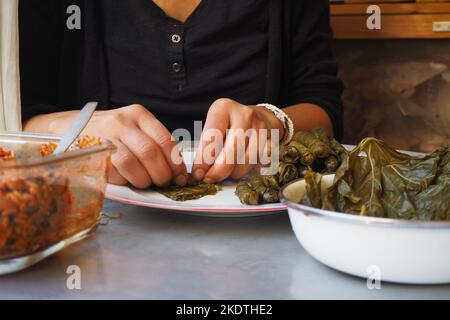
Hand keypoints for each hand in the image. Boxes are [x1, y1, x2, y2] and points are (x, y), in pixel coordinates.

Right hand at [40, 105, 187, 187]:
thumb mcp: (132, 128)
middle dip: (163, 174)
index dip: (176, 162)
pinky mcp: (92, 153)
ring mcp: (105, 137)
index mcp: (138, 114)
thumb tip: (176, 169)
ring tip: (145, 182)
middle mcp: (122, 122)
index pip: (165, 139)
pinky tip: (126, 179)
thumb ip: (152, 142)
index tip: (181, 176)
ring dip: (144, 180)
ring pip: (133, 163)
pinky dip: (126, 180)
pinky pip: (115, 171)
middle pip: (151, 152)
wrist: (66, 129)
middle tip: (165, 183)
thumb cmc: (107, 133)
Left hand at [192, 98, 284, 182]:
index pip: (211, 138)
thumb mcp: (214, 127)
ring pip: (244, 162)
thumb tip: (200, 172)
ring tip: (226, 171)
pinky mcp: (272, 141)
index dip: (203, 160)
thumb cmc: (231, 124)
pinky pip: (258, 166)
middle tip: (209, 179)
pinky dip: (248, 172)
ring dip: (233, 173)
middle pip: (230, 152)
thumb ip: (205, 147)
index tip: (198, 173)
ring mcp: (260, 128)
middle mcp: (244, 116)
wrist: (260, 117)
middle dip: (218, 171)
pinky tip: (241, 167)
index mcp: (224, 109)